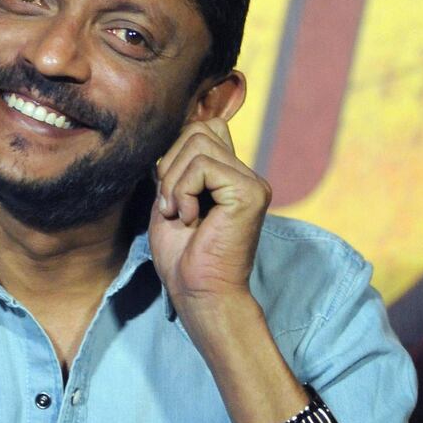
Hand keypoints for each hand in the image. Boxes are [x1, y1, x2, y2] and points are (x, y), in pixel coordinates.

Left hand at [149, 116, 270, 319]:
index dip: (175, 153)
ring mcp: (252, 182)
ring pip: (198, 142)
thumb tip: (173, 132)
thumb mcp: (170, 201)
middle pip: (199, 129)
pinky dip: (182, 191)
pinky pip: (202, 165)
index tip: (170, 195)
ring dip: (174, 180)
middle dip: (170, 164)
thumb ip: (177, 167)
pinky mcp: (250, 192)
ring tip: (179, 214)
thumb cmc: (182, 257)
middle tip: (170, 206)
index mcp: (231, 176)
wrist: (199, 294)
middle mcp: (247, 175)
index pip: (204, 128)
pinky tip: (189, 219)